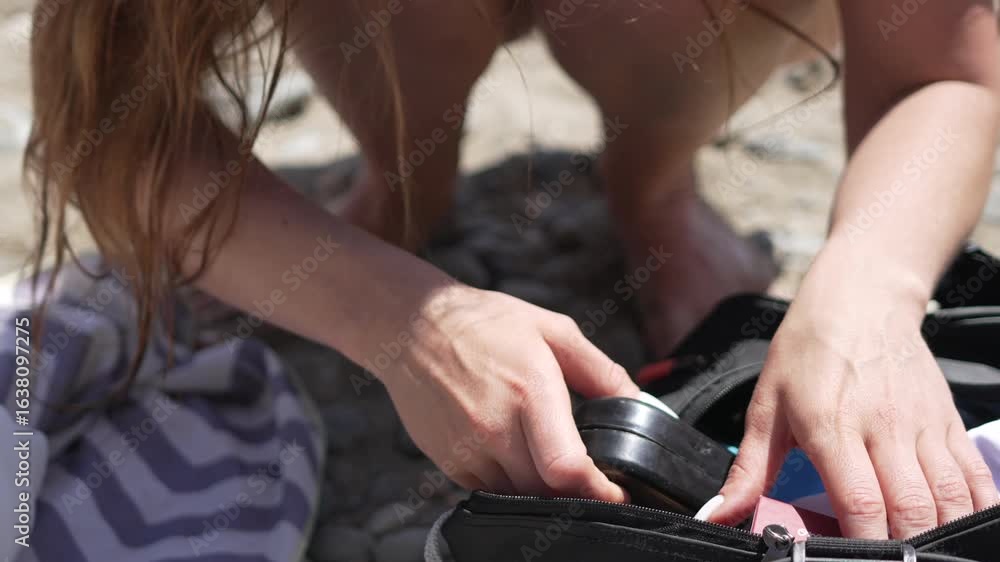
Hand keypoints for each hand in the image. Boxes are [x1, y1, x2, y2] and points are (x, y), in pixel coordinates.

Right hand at [380, 285, 639, 500]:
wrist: (411, 326)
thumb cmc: (484, 323)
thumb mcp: (553, 331)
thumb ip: (600, 370)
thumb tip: (638, 402)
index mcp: (529, 391)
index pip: (567, 468)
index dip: (600, 491)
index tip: (618, 493)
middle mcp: (495, 427)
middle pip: (548, 491)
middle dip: (577, 491)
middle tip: (593, 477)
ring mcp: (468, 449)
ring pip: (519, 495)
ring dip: (542, 487)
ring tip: (550, 457)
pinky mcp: (448, 461)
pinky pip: (490, 489)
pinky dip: (510, 480)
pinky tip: (513, 450)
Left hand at [710, 287, 998, 537]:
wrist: (859, 299)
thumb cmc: (807, 350)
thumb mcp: (766, 407)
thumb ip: (747, 470)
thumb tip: (717, 513)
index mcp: (831, 425)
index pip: (858, 500)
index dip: (861, 542)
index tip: (850, 559)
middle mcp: (882, 428)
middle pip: (910, 509)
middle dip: (900, 547)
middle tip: (881, 558)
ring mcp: (920, 425)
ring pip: (949, 498)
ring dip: (938, 533)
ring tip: (917, 549)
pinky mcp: (947, 421)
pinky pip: (975, 476)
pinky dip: (975, 508)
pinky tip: (959, 526)